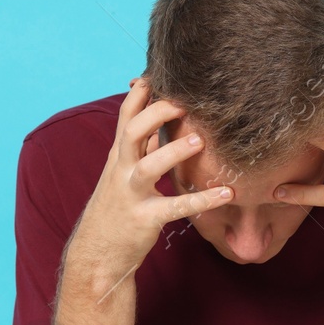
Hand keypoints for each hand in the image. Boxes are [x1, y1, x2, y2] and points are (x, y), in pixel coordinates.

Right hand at [68, 79, 233, 279]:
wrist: (98, 253)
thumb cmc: (117, 208)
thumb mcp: (124, 172)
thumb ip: (142, 147)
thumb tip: (160, 119)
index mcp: (119, 155)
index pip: (126, 114)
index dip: (142, 91)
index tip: (162, 71)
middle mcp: (121, 170)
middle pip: (132, 131)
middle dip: (156, 112)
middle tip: (185, 101)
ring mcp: (131, 194)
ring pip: (148, 166)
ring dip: (173, 152)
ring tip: (199, 142)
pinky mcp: (144, 219)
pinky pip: (174, 207)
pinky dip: (201, 200)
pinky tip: (226, 194)